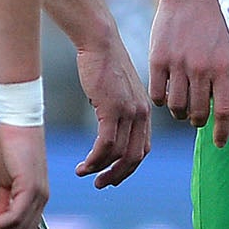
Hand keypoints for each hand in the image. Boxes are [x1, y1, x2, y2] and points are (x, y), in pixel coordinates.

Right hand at [73, 31, 153, 187]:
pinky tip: (83, 165)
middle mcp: (142, 114)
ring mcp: (129, 112)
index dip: (129, 167)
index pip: (143, 149)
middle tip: (101, 185)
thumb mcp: (116, 92)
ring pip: (119, 153)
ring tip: (84, 173)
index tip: (113, 176)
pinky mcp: (113, 108)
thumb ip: (117, 112)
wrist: (99, 43)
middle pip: (135, 157)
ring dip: (101, 169)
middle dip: (118, 175)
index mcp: (144, 112)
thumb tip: (107, 128)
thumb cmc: (103, 65)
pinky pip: (105, 144)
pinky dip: (94, 159)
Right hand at [149, 0, 228, 146]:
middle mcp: (201, 70)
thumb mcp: (226, 52)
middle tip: (196, 119)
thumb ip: (223, 80)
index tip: (219, 144)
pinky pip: (158, 94)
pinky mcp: (158, 61)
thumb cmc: (211, 27)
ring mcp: (179, 66)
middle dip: (198, 122)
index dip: (222, 132)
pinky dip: (161, 100)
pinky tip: (166, 94)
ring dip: (180, 113)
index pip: (224, 111)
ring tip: (181, 107)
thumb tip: (222, 111)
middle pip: (198, 113)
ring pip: (176, 107)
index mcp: (223, 69)